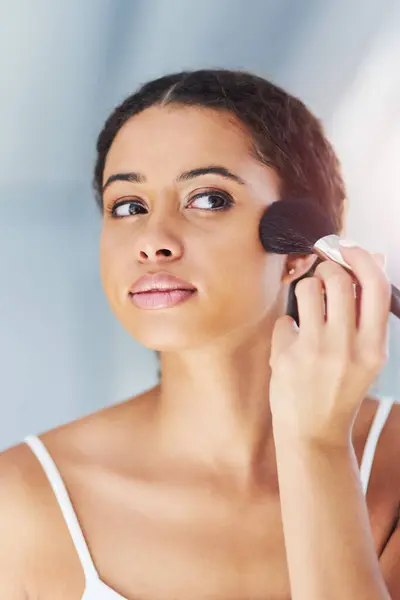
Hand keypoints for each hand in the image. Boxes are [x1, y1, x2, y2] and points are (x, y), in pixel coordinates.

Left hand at [269, 243, 390, 445]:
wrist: (314, 434)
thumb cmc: (341, 389)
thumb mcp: (367, 354)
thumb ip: (368, 311)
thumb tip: (373, 258)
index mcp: (375, 347)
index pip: (375, 286)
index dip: (361, 258)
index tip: (348, 247)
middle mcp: (348, 348)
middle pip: (337, 279)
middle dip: (328, 269)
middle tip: (324, 280)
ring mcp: (316, 352)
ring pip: (308, 289)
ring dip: (306, 290)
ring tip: (308, 309)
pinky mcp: (287, 358)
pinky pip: (285, 319)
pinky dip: (288, 327)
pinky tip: (292, 346)